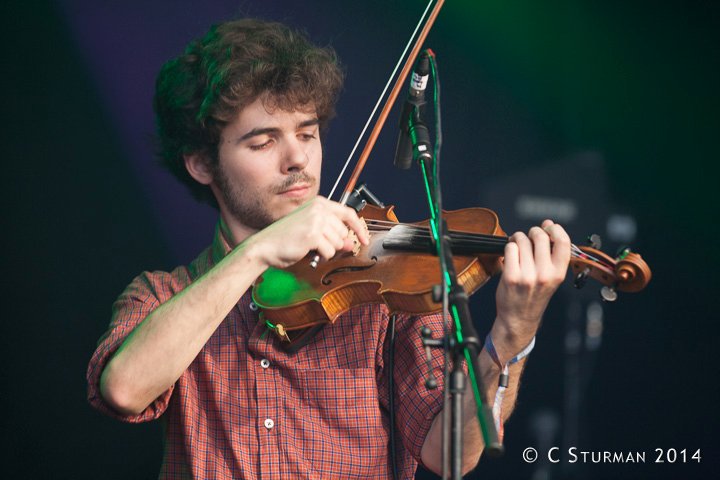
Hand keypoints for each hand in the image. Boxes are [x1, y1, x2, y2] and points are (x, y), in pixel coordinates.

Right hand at [245, 197, 369, 268]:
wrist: (265, 246)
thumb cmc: (285, 239)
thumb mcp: (313, 233)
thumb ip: (333, 235)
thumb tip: (351, 243)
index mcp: (319, 204)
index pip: (348, 213)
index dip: (359, 228)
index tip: (365, 239)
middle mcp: (319, 209)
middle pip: (344, 232)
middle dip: (334, 243)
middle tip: (318, 245)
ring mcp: (316, 221)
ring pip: (338, 243)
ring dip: (326, 250)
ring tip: (310, 246)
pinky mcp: (313, 234)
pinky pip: (329, 252)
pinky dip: (321, 256)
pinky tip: (308, 251)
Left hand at [493, 219, 570, 353]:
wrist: (518, 319)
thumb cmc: (534, 296)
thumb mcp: (551, 277)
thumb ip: (552, 254)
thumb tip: (548, 226)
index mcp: (559, 273)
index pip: (564, 242)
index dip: (555, 229)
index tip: (548, 226)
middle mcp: (545, 274)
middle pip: (540, 236)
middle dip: (533, 231)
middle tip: (528, 237)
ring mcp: (527, 275)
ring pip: (522, 240)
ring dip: (518, 238)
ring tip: (517, 246)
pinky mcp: (511, 276)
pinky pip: (509, 249)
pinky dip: (508, 248)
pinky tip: (510, 255)